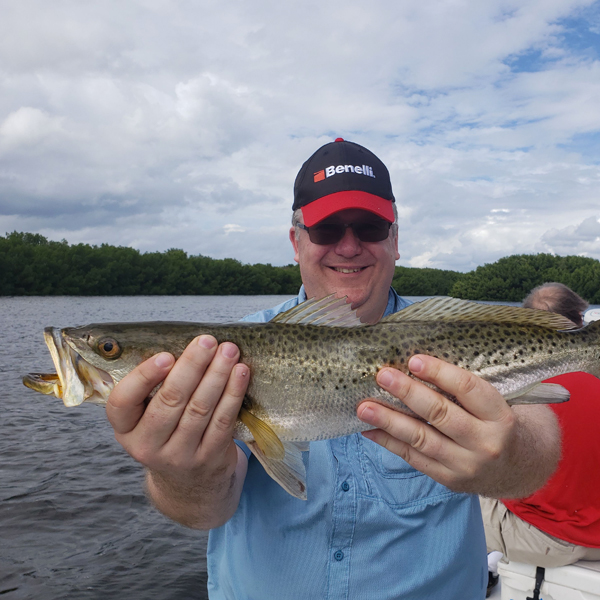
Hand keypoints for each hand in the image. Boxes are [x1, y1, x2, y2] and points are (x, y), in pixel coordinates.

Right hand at [106, 335, 249, 525]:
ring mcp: (179, 456)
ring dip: (217, 375)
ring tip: (229, 351)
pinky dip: (233, 394)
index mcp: (125, 429)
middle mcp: (147, 445)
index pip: (123, 402)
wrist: (188, 485)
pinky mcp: (209, 459)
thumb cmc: (168, 432)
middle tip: (208, 341)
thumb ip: (156, 386)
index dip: (144, 377)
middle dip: (192, 366)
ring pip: (200, 409)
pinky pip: (223, 421)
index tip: (167, 355)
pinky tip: (240, 373)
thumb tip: (185, 344)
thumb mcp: (148, 417)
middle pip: (170, 401)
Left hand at [357, 355, 558, 496]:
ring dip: (389, 421)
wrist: (519, 468)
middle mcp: (485, 442)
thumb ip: (464, 388)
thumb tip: (415, 364)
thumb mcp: (494, 403)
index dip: (440, 373)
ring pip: (422, 439)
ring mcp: (466, 465)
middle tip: (382, 376)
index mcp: (500, 416)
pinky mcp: (448, 479)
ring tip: (364, 407)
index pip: (469, 389)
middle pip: (441, 414)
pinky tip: (369, 429)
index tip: (413, 360)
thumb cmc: (498, 422)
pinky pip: (413, 458)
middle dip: (408, 393)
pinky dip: (389, 442)